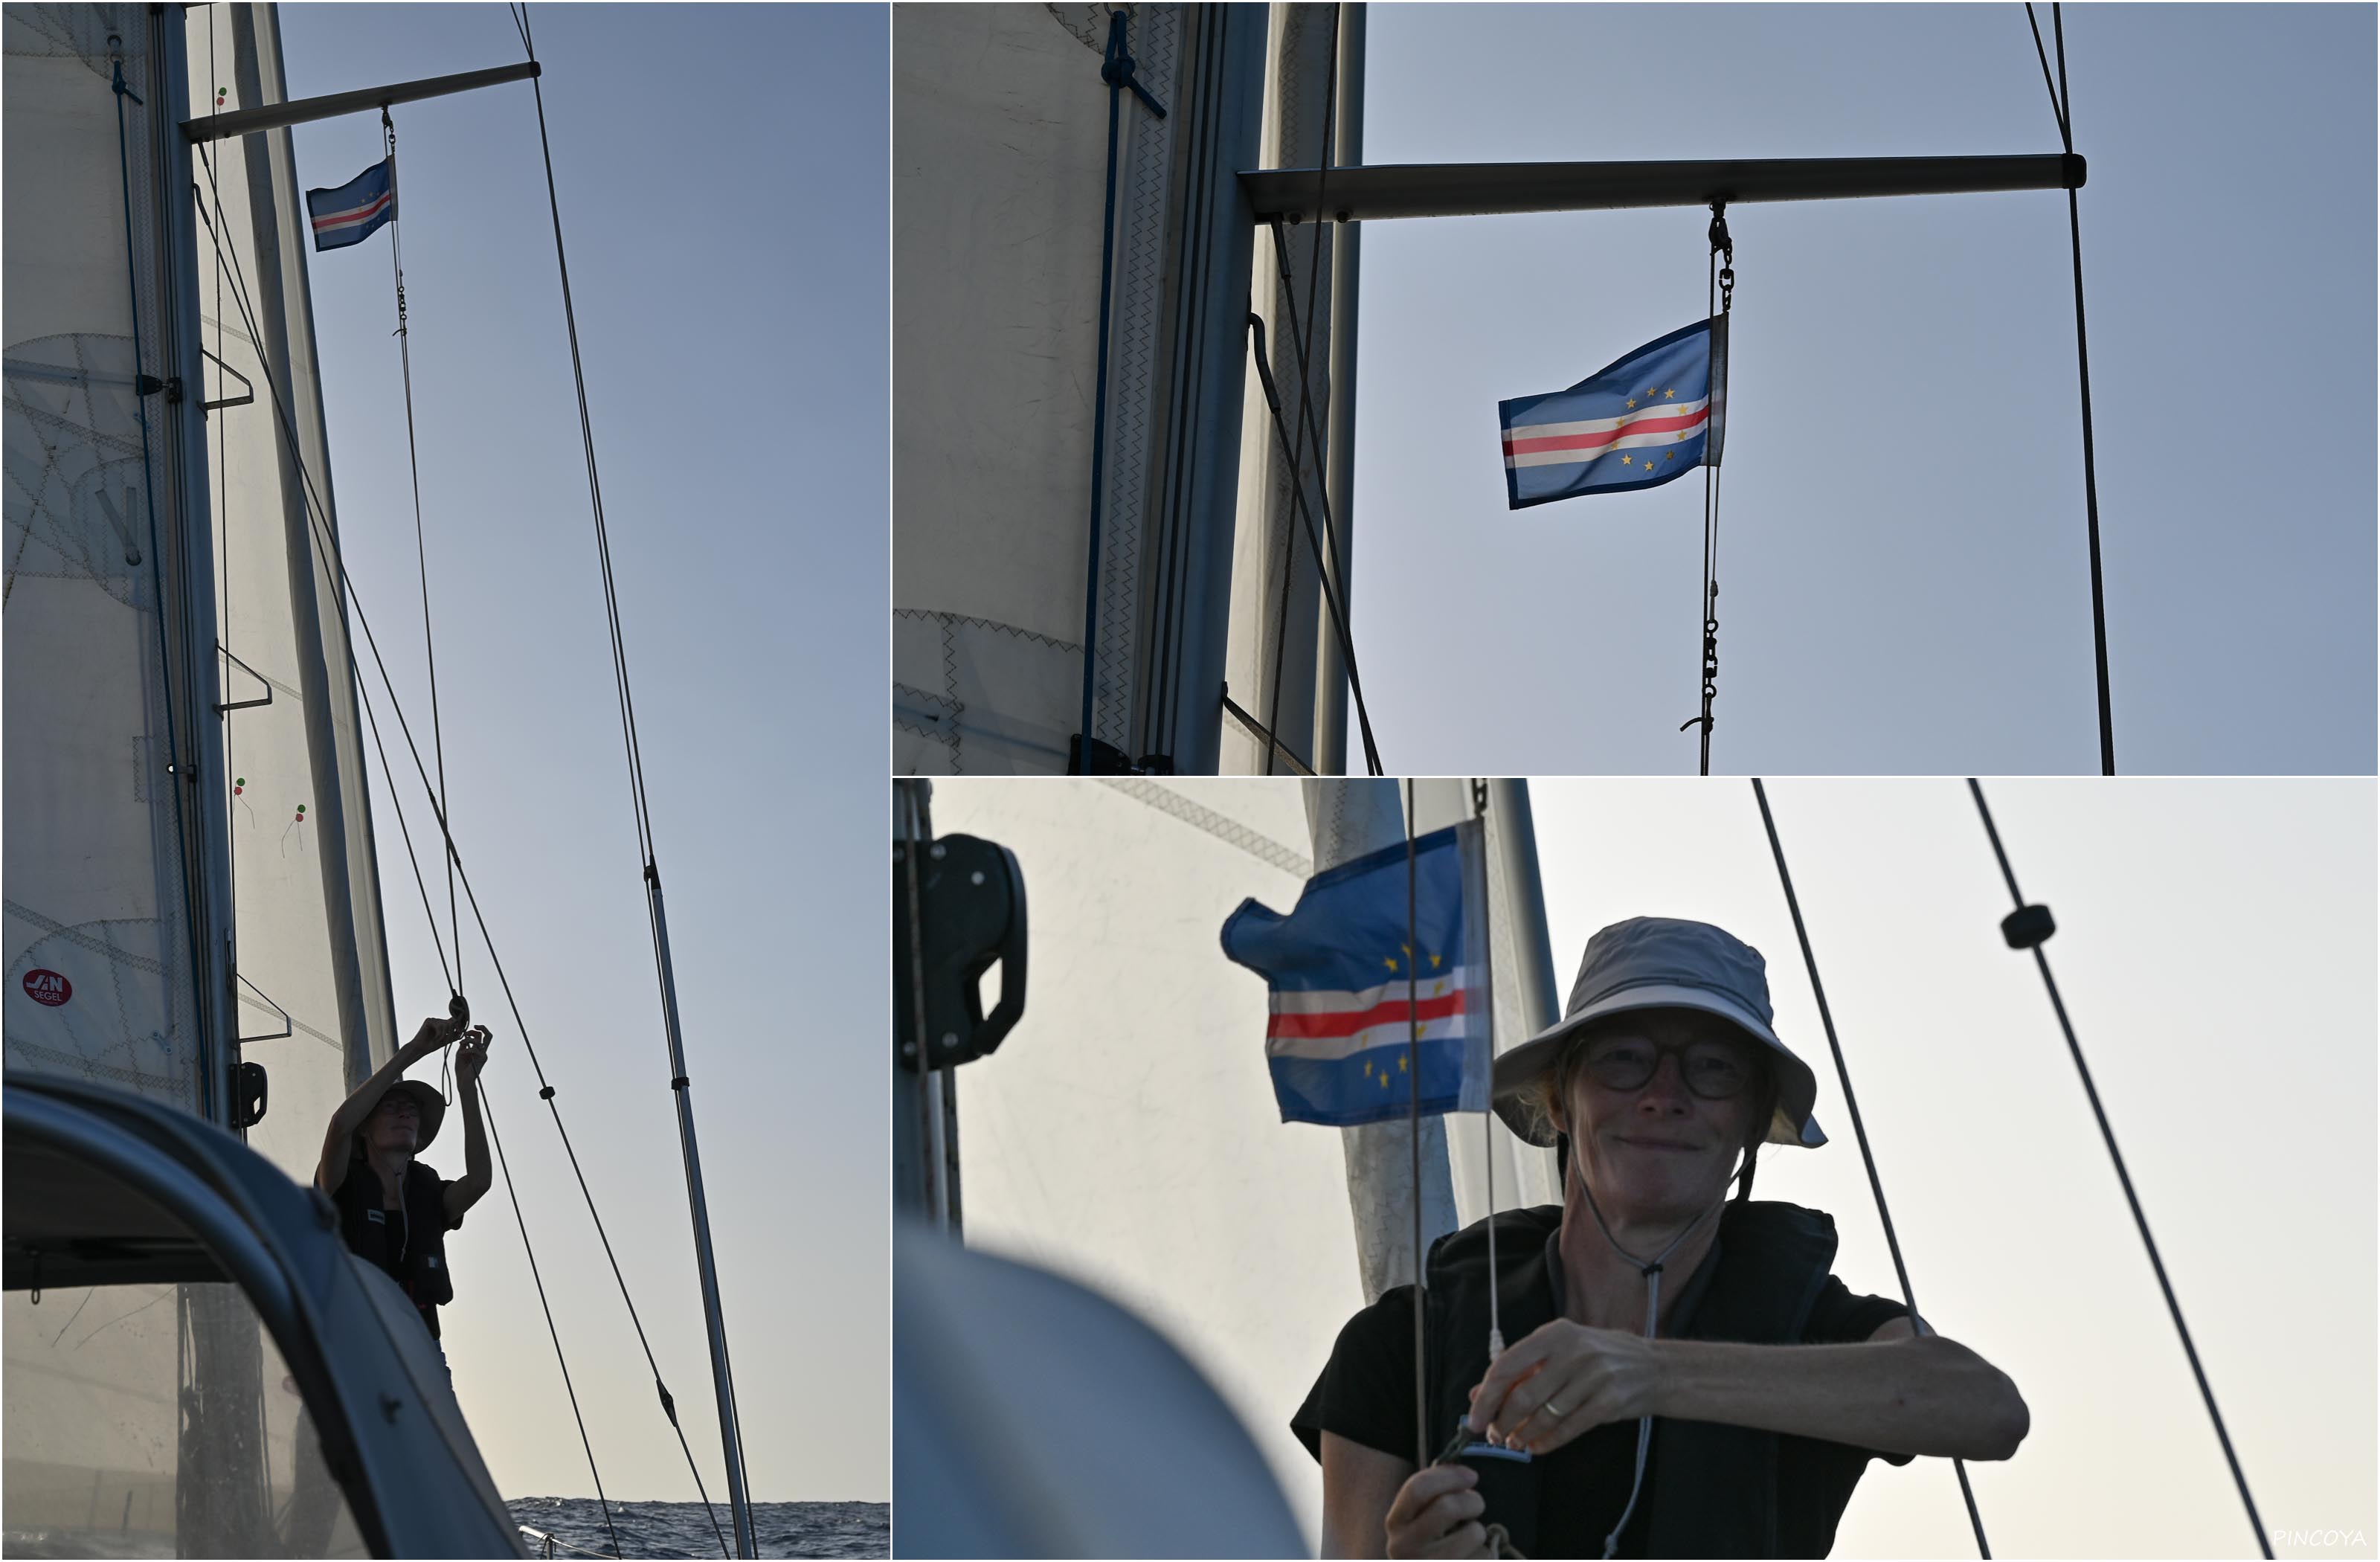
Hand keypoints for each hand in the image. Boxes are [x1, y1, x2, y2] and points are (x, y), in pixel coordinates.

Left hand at [455, 1026, 490, 1087]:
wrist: (463, 1081)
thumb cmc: (461, 1069)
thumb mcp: (460, 1054)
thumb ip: (464, 1045)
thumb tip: (465, 1037)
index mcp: (477, 1049)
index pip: (481, 1036)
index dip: (474, 1031)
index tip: (466, 1032)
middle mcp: (482, 1051)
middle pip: (489, 1036)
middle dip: (482, 1028)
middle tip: (473, 1028)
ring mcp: (483, 1055)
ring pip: (479, 1041)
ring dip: (468, 1040)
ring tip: (461, 1044)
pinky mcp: (481, 1059)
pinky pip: (475, 1050)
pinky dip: (466, 1050)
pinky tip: (460, 1054)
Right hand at [1385, 1463, 1486, 1558]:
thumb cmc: (1429, 1540)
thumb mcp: (1421, 1517)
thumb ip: (1434, 1494)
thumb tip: (1464, 1473)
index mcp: (1396, 1523)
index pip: (1417, 1489)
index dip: (1449, 1477)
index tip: (1471, 1476)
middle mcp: (1404, 1547)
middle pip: (1448, 1508)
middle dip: (1472, 1500)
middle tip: (1477, 1504)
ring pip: (1473, 1533)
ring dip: (1479, 1530)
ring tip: (1469, 1537)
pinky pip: (1484, 1556)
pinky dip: (1484, 1553)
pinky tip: (1470, 1557)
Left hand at [1467, 1319, 1664, 1456]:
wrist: (1654, 1367)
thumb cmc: (1599, 1356)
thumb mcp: (1560, 1350)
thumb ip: (1520, 1369)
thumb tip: (1477, 1393)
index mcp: (1555, 1333)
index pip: (1507, 1365)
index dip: (1486, 1396)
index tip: (1474, 1418)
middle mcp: (1573, 1351)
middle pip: (1523, 1395)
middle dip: (1502, 1422)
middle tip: (1494, 1436)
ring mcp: (1593, 1377)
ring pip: (1544, 1416)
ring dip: (1522, 1435)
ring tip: (1513, 1442)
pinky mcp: (1609, 1402)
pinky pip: (1568, 1429)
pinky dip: (1547, 1442)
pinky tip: (1536, 1447)